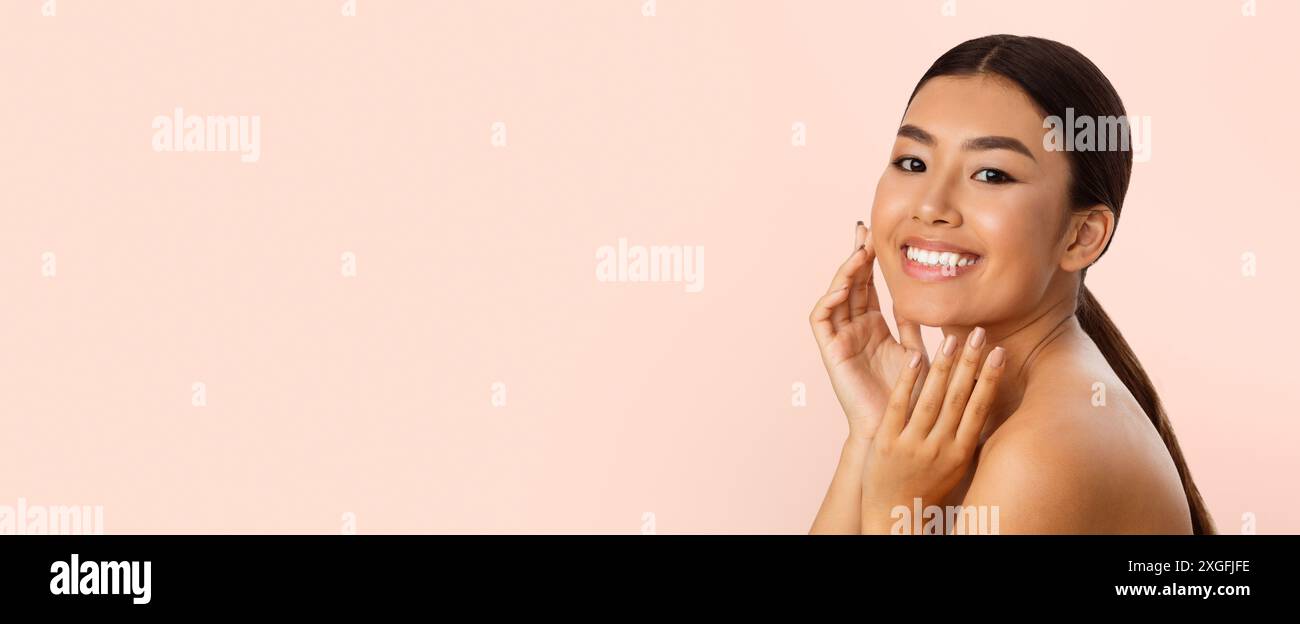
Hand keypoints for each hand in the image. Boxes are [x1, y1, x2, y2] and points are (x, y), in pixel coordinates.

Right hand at [809, 222, 928, 441]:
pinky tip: (843, 286)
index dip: (871, 260)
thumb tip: (923, 298)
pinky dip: (829, 300)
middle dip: (856, 256)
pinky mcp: (830, 352)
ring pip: (836, 296)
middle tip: (864, 230)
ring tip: (858, 252)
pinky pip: (821, 319)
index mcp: (875, 327)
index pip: (869, 285)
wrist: (897, 428)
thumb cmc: (910, 397)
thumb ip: (914, 325)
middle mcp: (855, 329)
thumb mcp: (918, 352)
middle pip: (851, 283)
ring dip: (844, 272)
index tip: (879, 235)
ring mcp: (840, 339)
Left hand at [860, 328, 1005, 533]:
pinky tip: (916, 356)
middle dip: (970, 363)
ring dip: (942, 366)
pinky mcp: (885, 443)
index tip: (1001, 352)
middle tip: (980, 332)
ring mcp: (911, 445)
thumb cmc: (930, 485)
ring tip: (952, 337)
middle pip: (958, 398)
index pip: (979, 409)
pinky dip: (908, 380)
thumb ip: (969, 433)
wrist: (895, 515)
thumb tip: (987, 397)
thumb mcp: (957, 463)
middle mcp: (940, 448)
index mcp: (961, 452)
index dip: (990, 379)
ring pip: (930, 399)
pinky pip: (898, 406)